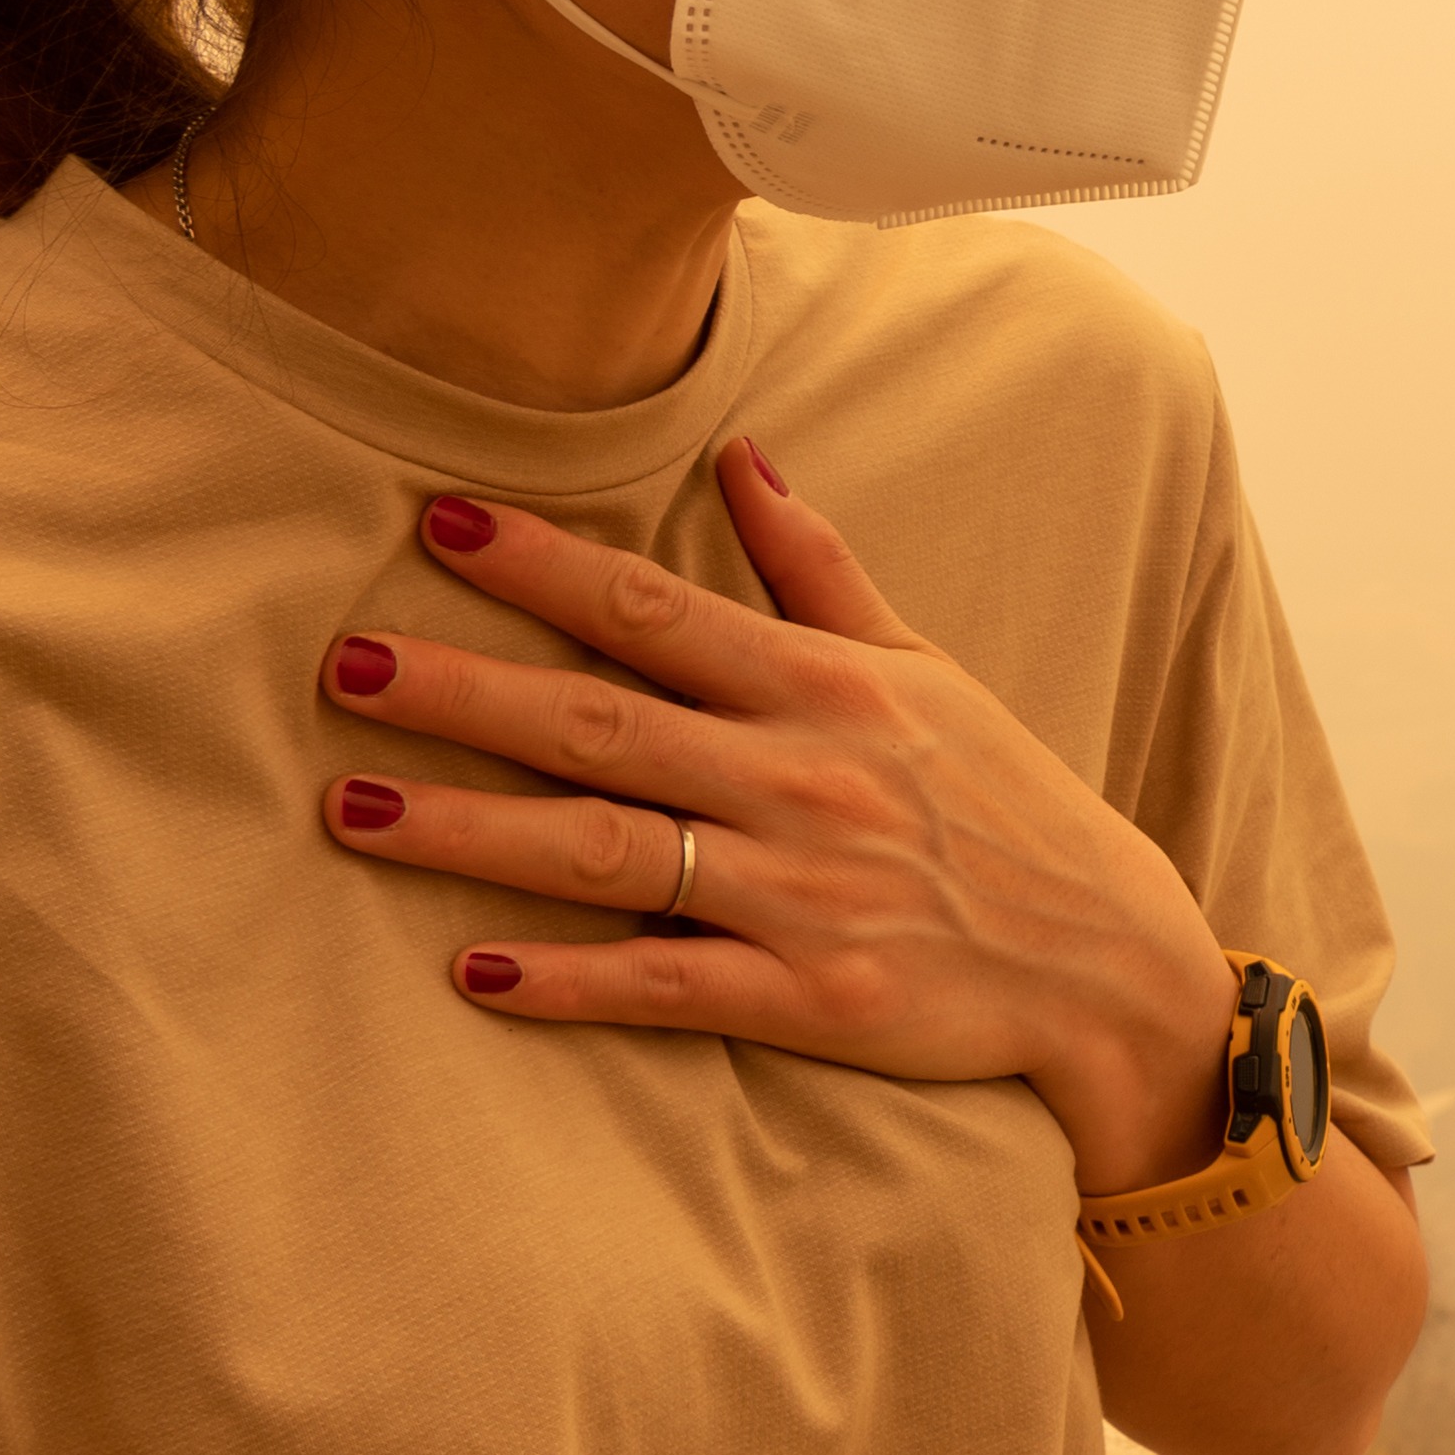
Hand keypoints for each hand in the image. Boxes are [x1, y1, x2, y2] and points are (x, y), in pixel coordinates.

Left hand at [317, 441, 1233, 1189]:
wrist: (1109, 960)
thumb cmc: (1004, 803)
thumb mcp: (923, 667)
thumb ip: (819, 568)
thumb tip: (742, 455)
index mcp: (823, 687)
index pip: (657, 610)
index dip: (545, 565)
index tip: (439, 524)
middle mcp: (801, 778)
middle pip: (604, 723)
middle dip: (468, 692)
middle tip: (345, 667)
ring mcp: (802, 893)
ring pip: (613, 852)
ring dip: (478, 833)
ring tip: (356, 813)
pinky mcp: (810, 999)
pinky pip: (670, 987)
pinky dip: (574, 981)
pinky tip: (475, 973)